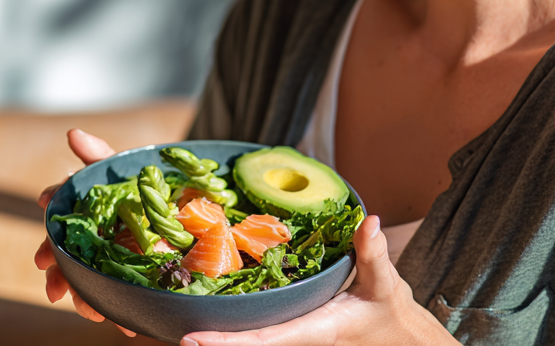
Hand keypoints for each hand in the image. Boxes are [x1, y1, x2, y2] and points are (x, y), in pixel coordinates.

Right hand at [33, 129, 137, 337]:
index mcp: (84, 216)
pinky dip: (120, 313)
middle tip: (55, 289)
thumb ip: (98, 154)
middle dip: (59, 276)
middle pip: (67, 262)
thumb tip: (72, 134)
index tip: (43, 256)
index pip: (59, 226)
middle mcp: (90, 240)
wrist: (185, 203)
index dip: (50, 238)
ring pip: (89, 284)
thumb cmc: (142, 183)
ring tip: (91, 312)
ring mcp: (109, 261)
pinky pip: (120, 299)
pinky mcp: (130, 279)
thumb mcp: (122, 167)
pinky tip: (126, 327)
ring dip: (85, 300)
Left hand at [180, 215, 455, 345]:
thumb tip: (368, 222)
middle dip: (204, 339)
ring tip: (162, 318)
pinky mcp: (285, 326)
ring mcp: (286, 333)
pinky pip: (251, 326)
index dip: (226, 343)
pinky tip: (196, 306)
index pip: (261, 341)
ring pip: (242, 337)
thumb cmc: (390, 315)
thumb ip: (373, 253)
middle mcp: (291, 336)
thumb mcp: (385, 283)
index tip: (191, 342)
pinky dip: (225, 320)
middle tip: (155, 330)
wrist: (398, 340)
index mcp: (310, 330)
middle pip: (240, 344)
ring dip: (209, 332)